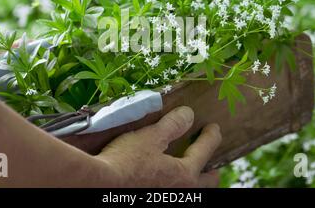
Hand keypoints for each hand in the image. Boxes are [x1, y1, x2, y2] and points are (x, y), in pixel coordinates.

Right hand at [96, 106, 221, 186]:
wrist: (101, 186)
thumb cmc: (126, 161)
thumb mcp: (151, 137)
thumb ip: (172, 125)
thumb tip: (189, 115)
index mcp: (185, 174)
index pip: (205, 151)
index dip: (211, 136)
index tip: (214, 128)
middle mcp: (181, 192)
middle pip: (206, 183)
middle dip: (210, 172)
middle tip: (212, 166)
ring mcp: (168, 198)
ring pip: (190, 191)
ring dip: (194, 182)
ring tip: (189, 174)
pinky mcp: (154, 200)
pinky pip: (173, 192)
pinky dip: (176, 185)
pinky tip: (165, 180)